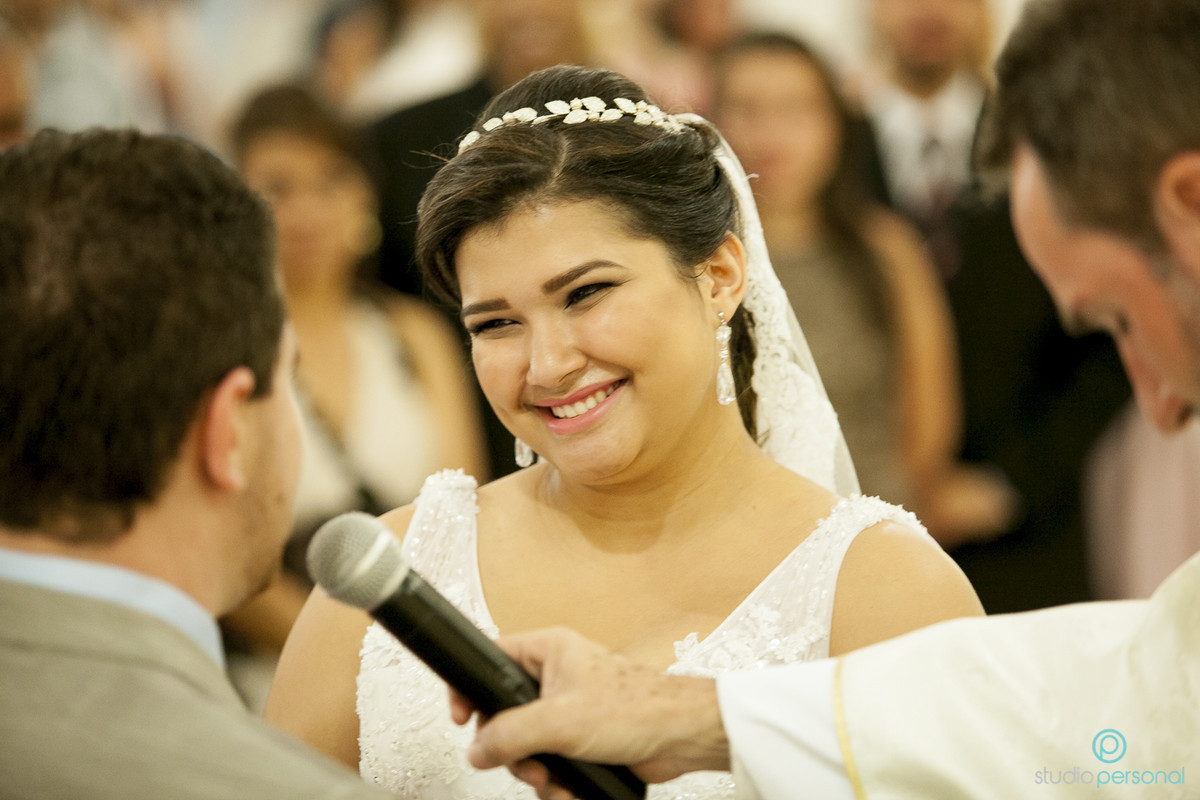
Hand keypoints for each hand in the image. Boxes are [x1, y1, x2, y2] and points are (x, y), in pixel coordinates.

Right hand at [449, 628, 728, 797]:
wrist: (680, 737)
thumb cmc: (638, 707)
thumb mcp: (560, 720)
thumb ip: (510, 734)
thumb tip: (477, 749)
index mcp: (549, 651)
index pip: (492, 658)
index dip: (471, 687)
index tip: (461, 717)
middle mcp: (556, 677)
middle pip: (503, 713)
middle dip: (511, 748)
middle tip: (522, 760)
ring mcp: (567, 710)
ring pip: (525, 744)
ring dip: (534, 769)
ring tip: (551, 777)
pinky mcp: (580, 740)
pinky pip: (549, 761)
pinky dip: (555, 779)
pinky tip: (568, 787)